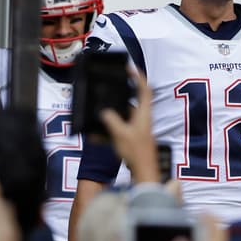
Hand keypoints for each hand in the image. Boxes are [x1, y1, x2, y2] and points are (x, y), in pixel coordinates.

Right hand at [100, 66, 159, 181]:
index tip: (129, 68)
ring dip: (111, 116)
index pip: (144, 89)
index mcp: (143, 113)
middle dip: (119, 95)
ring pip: (123, 116)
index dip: (138, 76)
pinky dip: (109, 131)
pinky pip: (119, 129)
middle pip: (132, 101)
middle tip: (108, 90)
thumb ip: (111, 120)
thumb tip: (104, 112)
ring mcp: (138, 128)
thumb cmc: (136, 152)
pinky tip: (96, 137)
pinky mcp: (133, 138)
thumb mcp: (120, 134)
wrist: (144, 172)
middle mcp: (142, 119)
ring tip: (97, 116)